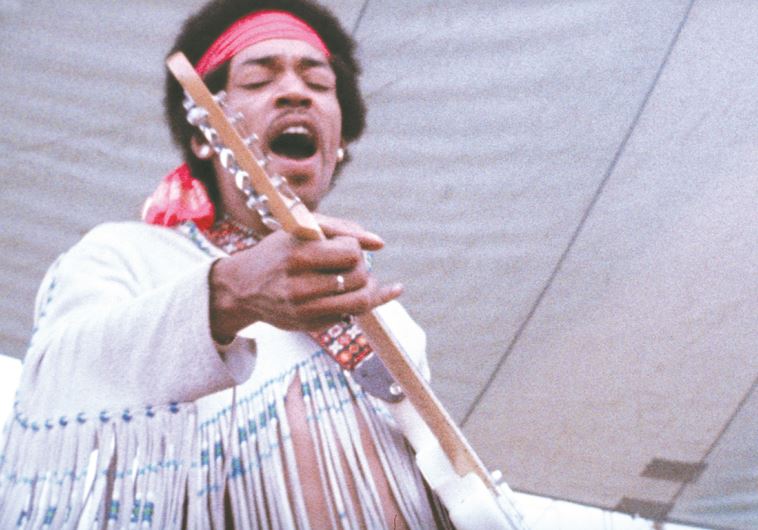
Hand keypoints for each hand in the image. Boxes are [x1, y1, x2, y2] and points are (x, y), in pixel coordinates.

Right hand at [208, 215, 402, 340]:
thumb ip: (343, 229)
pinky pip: (350, 315)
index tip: (341, 247)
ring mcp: (304, 311)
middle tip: (349, 264)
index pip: (351, 253)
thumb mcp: (302, 229)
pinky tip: (372, 292)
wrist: (243, 288)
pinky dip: (360, 301)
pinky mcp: (310, 326)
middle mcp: (299, 287)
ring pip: (360, 302)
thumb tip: (380, 243)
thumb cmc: (279, 252)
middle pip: (358, 277)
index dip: (353, 247)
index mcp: (297, 256)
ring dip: (365, 287)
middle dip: (360, 267)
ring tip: (356, 278)